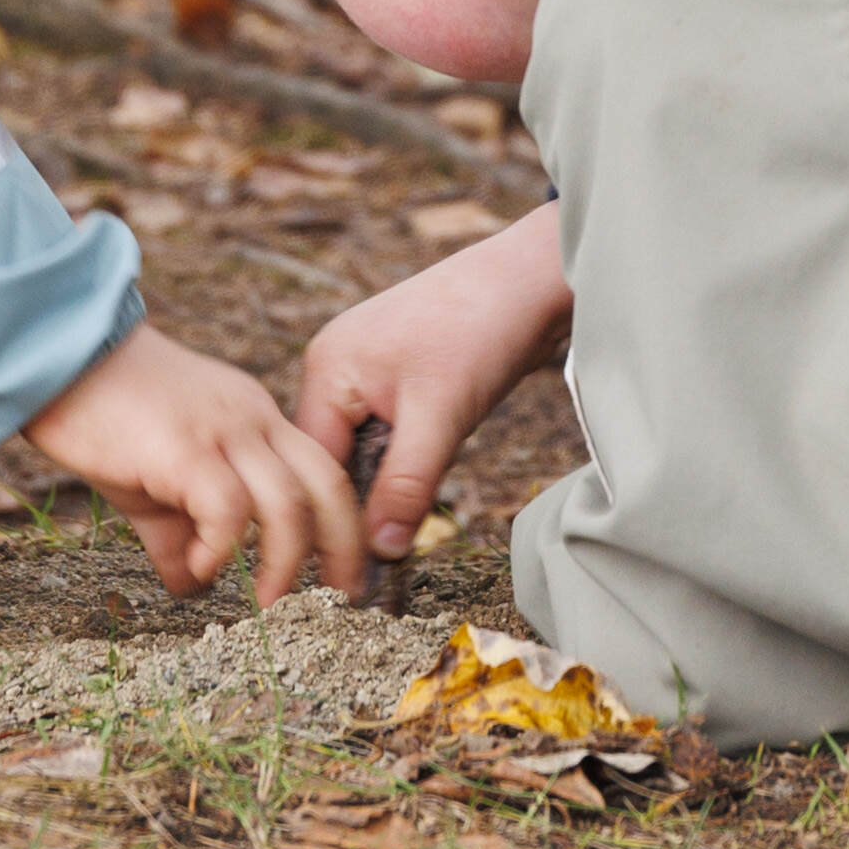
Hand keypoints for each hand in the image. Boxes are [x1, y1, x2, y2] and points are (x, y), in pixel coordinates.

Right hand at [21, 324, 365, 606]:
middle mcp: (253, 419)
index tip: (340, 576)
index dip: (340, 526)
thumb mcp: (155, 479)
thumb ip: (181, 530)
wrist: (56, 358)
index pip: (323, 472)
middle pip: (328, 485)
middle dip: (343, 549)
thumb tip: (192, 587)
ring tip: (269, 605)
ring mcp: (223, 432)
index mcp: (257, 419)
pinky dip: (223, 549)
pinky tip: (201, 568)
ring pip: (289, 503)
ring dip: (286, 563)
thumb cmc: (103, 415)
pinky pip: (227, 509)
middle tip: (342, 600)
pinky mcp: (184, 449)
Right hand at [293, 204, 570, 568]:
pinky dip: (408, 453)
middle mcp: (335, 363)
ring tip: (416, 503)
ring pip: (364, 445)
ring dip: (390, 477)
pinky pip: (388, 427)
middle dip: (364, 498)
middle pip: (333, 456)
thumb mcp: (440, 418)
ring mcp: (366, 363)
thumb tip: (381, 552)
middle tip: (390, 549)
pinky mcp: (399, 369)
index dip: (335, 518)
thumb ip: (405, 486)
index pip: (313, 462)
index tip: (355, 571)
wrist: (534, 277)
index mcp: (326, 368)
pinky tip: (434, 459)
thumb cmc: (482, 331)